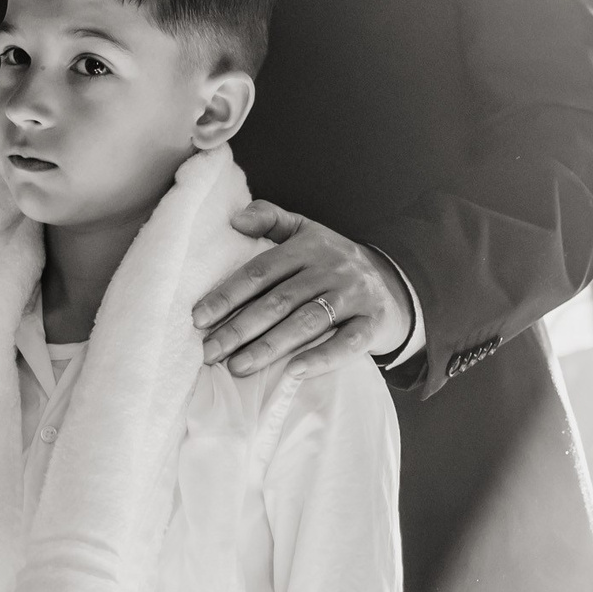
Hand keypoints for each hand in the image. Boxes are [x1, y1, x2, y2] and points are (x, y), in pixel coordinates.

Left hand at [195, 202, 413, 378]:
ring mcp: (353, 296)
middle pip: (278, 300)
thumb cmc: (334, 261)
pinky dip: (321, 358)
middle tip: (209, 351)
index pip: (260, 271)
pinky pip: (347, 343)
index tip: (198, 318)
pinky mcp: (373, 323)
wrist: (394, 283)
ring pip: (307, 322)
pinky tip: (292, 373)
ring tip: (237, 367)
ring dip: (269, 347)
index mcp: (308, 246)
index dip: (228, 295)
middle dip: (240, 328)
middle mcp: (330, 268)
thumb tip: (235, 220)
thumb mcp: (306, 231)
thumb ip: (271, 219)